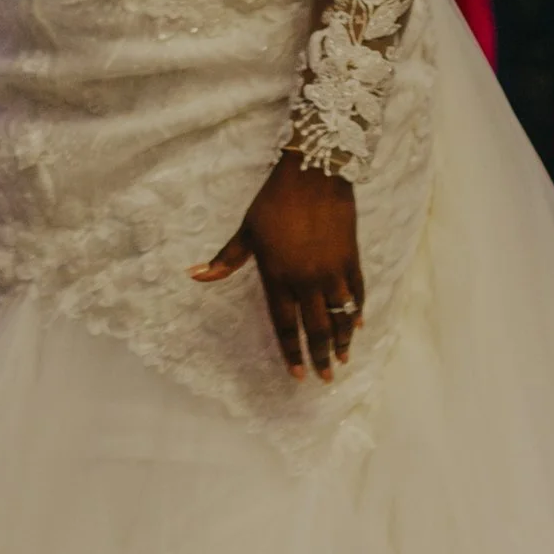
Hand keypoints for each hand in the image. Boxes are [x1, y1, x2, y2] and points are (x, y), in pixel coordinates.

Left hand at [194, 153, 363, 380]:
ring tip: (343, 360)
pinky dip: (358, 311)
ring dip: (343, 341)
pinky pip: (357, 293)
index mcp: (278, 278)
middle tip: (325, 378)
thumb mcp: (246, 231)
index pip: (286, 325)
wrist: (314, 175)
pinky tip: (358, 326)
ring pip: (340, 316)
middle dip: (320, 356)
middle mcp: (307, 281)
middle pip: (317, 329)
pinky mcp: (351, 259)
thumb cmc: (274, 202)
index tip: (297, 373)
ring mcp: (332, 271)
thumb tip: (195, 275)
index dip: (292, 351)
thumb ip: (226, 260)